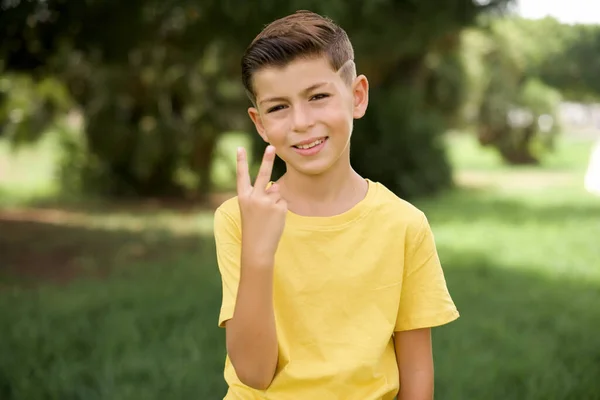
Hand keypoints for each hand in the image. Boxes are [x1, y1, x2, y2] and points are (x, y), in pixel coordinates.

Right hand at [236, 145, 286, 263]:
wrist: (257, 247)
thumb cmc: (253, 227)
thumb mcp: (252, 209)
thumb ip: (262, 195)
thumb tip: (275, 185)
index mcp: (243, 197)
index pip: (242, 176)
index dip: (241, 162)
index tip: (239, 148)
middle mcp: (254, 197)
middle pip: (263, 175)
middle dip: (267, 159)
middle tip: (271, 147)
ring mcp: (267, 202)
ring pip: (276, 192)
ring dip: (275, 202)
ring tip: (268, 217)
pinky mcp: (279, 207)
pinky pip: (283, 201)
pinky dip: (280, 209)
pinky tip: (274, 220)